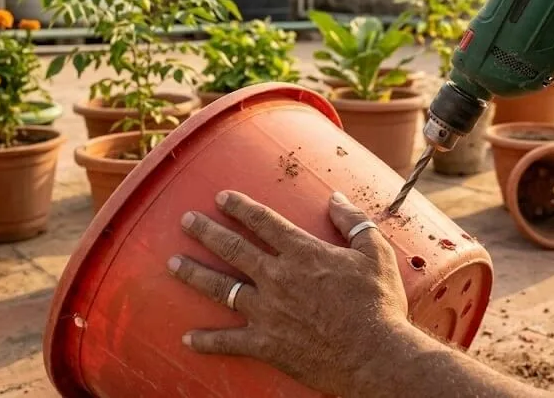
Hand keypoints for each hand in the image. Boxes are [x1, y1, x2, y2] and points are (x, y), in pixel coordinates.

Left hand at [167, 190, 410, 395]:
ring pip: (220, 288)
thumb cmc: (379, 304)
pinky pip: (228, 342)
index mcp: (303, 253)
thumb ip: (353, 222)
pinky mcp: (266, 344)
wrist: (376, 356)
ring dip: (194, 274)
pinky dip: (206, 341)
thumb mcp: (376, 253)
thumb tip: (336, 198)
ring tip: (173, 263)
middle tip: (186, 220)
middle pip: (233, 248)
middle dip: (206, 231)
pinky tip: (187, 337)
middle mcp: (278, 278)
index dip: (240, 207)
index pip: (264, 222)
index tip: (221, 197)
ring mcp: (268, 312)